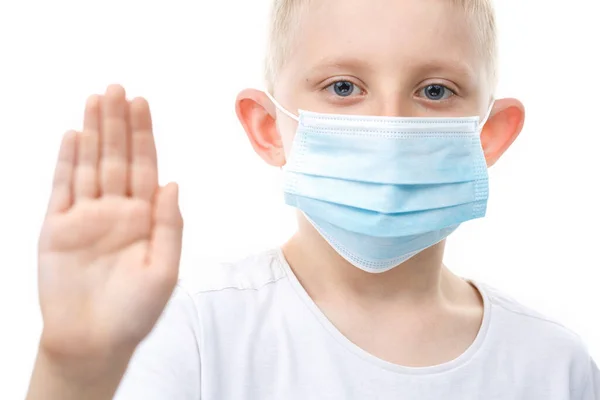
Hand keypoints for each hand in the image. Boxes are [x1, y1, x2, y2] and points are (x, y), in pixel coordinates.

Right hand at [37, 85, 182, 361]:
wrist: (94, 340)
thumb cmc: (135, 311)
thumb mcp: (165, 270)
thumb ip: (169, 225)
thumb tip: (173, 182)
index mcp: (144, 218)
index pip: (144, 167)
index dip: (143, 136)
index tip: (141, 104)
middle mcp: (116, 210)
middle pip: (117, 158)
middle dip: (117, 123)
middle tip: (117, 88)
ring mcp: (86, 216)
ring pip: (89, 165)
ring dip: (92, 133)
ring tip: (95, 100)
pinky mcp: (57, 227)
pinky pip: (61, 188)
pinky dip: (66, 162)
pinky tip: (72, 136)